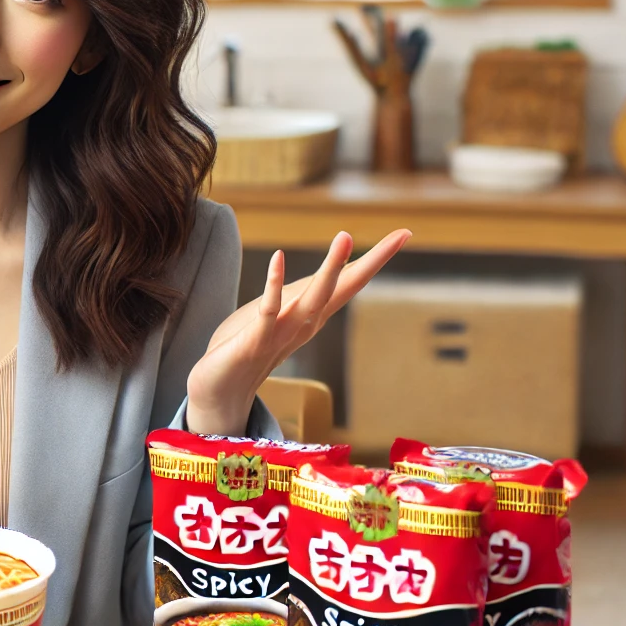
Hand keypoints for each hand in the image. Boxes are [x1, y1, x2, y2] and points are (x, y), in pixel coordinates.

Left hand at [185, 229, 410, 435]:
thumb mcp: (277, 314)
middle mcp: (305, 324)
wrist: (220, 391)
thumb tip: (319, 277)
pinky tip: (279, 257)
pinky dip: (273, 283)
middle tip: (400, 234)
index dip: (376, 259)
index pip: (349, 283)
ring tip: (346, 236)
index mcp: (311, 315)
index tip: (405, 233)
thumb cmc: (246, 346)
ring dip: (329, 268)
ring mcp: (282, 332)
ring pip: (313, 298)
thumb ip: (297, 296)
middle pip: (343, 289)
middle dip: (368, 261)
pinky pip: (268, 308)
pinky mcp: (254, 338)